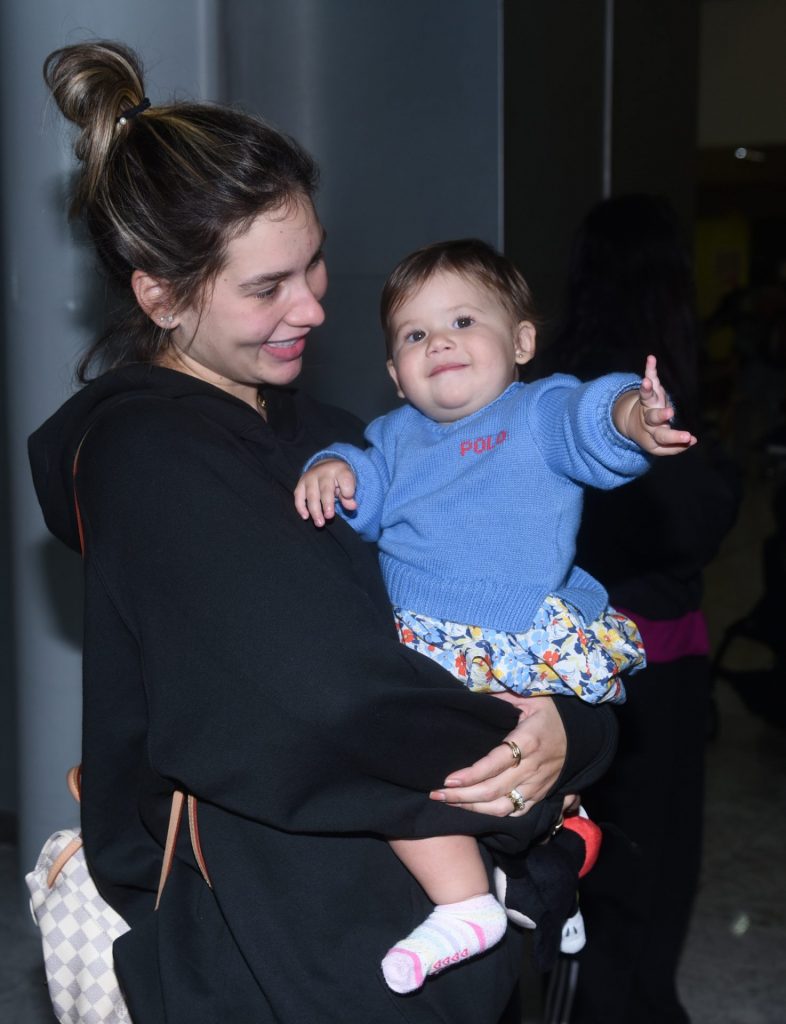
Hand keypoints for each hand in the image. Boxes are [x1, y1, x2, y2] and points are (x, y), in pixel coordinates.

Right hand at [294, 459, 357, 526]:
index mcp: (340, 470)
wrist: (326, 465)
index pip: (345, 480)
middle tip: (329, 517)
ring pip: (311, 495)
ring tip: (320, 523)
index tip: (348, 498)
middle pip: (325, 489)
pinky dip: (301, 507)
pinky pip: (298, 496)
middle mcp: (324, 472)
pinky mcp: (301, 483)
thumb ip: (349, 496)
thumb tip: (352, 507)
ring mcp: (310, 477)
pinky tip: (305, 517)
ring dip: (315, 510)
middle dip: (327, 504)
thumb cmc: (340, 478)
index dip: (348, 490)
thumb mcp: (348, 483)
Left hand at [428, 695, 567, 816]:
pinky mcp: (541, 795)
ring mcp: (537, 785)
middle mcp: (533, 767)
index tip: (448, 780)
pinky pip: (516, 812)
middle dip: (462, 797)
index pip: (496, 764)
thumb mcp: (529, 696)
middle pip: (494, 790)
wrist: (583, 734)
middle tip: (436, 795)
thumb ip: (500, 696)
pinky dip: (494, 814)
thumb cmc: (551, 712)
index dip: (471, 776)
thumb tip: (471, 693)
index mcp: (528, 740)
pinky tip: (474, 811)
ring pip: (502, 806)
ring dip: (473, 809)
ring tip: (449, 804)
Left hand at [612, 354, 696, 455]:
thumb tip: (693, 441)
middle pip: (653, 418)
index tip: (689, 437)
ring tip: (646, 382)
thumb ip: (676, 446)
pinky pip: (649, 379)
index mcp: (653, 434)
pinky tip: (651, 358)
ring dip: (647, 389)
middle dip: (661, 415)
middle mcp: (649, 419)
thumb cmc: (654, 436)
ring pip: (646, 398)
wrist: (633, 424)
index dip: (676, 439)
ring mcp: (648, 405)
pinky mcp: (648, 392)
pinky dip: (650, 369)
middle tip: (669, 413)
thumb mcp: (661, 447)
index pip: (663, 437)